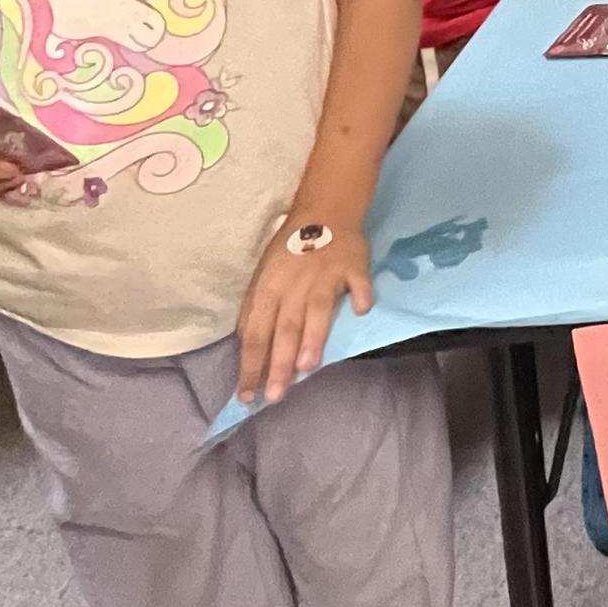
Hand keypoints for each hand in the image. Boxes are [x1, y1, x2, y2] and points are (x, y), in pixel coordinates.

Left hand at [236, 219, 374, 404]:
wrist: (324, 210)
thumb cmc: (290, 250)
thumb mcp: (263, 276)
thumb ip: (256, 309)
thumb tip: (247, 344)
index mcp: (268, 289)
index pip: (255, 334)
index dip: (250, 366)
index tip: (245, 397)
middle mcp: (294, 285)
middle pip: (285, 329)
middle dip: (278, 364)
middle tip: (275, 396)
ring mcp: (326, 276)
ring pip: (317, 310)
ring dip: (313, 337)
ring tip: (307, 367)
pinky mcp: (355, 266)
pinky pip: (358, 283)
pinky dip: (361, 296)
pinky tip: (362, 310)